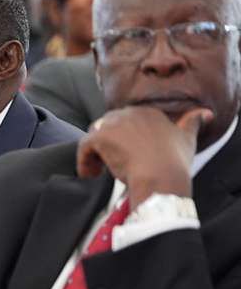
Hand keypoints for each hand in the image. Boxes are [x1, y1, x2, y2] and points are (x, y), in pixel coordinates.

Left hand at [77, 106, 211, 209]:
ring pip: (94, 136)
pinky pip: (83, 147)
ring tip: (98, 171)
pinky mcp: (100, 137)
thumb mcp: (187, 139)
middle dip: (106, 144)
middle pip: (107, 126)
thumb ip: (192, 123)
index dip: (122, 140)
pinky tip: (90, 174)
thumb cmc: (174, 162)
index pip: (126, 122)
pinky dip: (83, 161)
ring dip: (94, 153)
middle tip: (109, 164)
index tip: (126, 157)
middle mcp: (130, 113)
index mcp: (148, 112)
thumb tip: (205, 113)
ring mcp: (113, 124)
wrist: (162, 176)